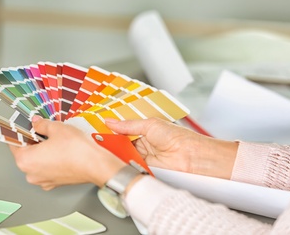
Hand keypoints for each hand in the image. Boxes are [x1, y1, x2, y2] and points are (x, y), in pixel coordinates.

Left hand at [9, 116, 125, 189]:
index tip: (24, 126)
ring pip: (38, 162)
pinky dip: (52, 160)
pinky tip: (62, 151)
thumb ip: (42, 125)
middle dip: (34, 141)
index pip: (14, 143)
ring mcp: (43, 181)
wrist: (96, 165)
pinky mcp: (55, 183)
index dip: (20, 132)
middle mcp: (31, 174)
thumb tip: (36, 123)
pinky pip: (48, 169)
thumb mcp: (56, 128)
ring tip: (56, 141)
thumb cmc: (76, 150)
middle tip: (45, 130)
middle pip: (26, 153)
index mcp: (25, 161)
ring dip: (44, 151)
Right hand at [105, 118, 237, 178]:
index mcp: (145, 130)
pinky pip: (129, 165)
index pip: (123, 129)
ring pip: (123, 154)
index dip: (111, 129)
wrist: (191, 157)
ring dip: (116, 152)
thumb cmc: (178, 138)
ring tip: (104, 148)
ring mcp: (143, 156)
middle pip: (120, 143)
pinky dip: (123, 163)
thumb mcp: (150, 125)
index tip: (98, 128)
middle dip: (110, 141)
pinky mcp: (143, 169)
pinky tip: (116, 159)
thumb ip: (128, 125)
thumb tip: (110, 121)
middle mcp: (143, 143)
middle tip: (97, 139)